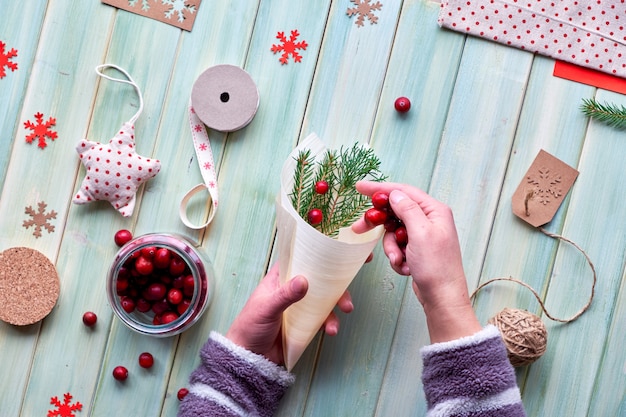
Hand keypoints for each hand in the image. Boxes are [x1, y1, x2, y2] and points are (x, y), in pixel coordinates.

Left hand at [226, 263, 353, 364]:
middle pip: (320, 280)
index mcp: (281, 278)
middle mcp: (293, 289)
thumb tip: (304, 280)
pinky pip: (323, 319)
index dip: (319, 254)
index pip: (302, 259)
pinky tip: (330, 330)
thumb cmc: (250, 326)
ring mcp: (300, 307)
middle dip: (336, 287)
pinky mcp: (305, 324)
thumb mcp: (266, 308)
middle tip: (345, 297)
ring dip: (335, 308)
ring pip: (325, 300)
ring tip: (339, 319)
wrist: (248, 357)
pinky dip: (330, 323)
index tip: (339, 252)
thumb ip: (285, 295)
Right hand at [353, 181, 481, 342]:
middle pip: (395, 212)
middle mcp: (429, 220)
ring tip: (399, 260)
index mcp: (434, 211)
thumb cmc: (437, 267)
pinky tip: (406, 268)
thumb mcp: (420, 233)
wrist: (442, 298)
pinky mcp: (416, 250)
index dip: (380, 189)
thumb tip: (395, 193)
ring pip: (393, 233)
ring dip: (391, 248)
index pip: (403, 192)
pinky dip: (397, 257)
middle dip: (380, 224)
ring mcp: (422, 236)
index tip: (360, 187)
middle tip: (359, 229)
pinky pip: (397, 247)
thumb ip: (407, 209)